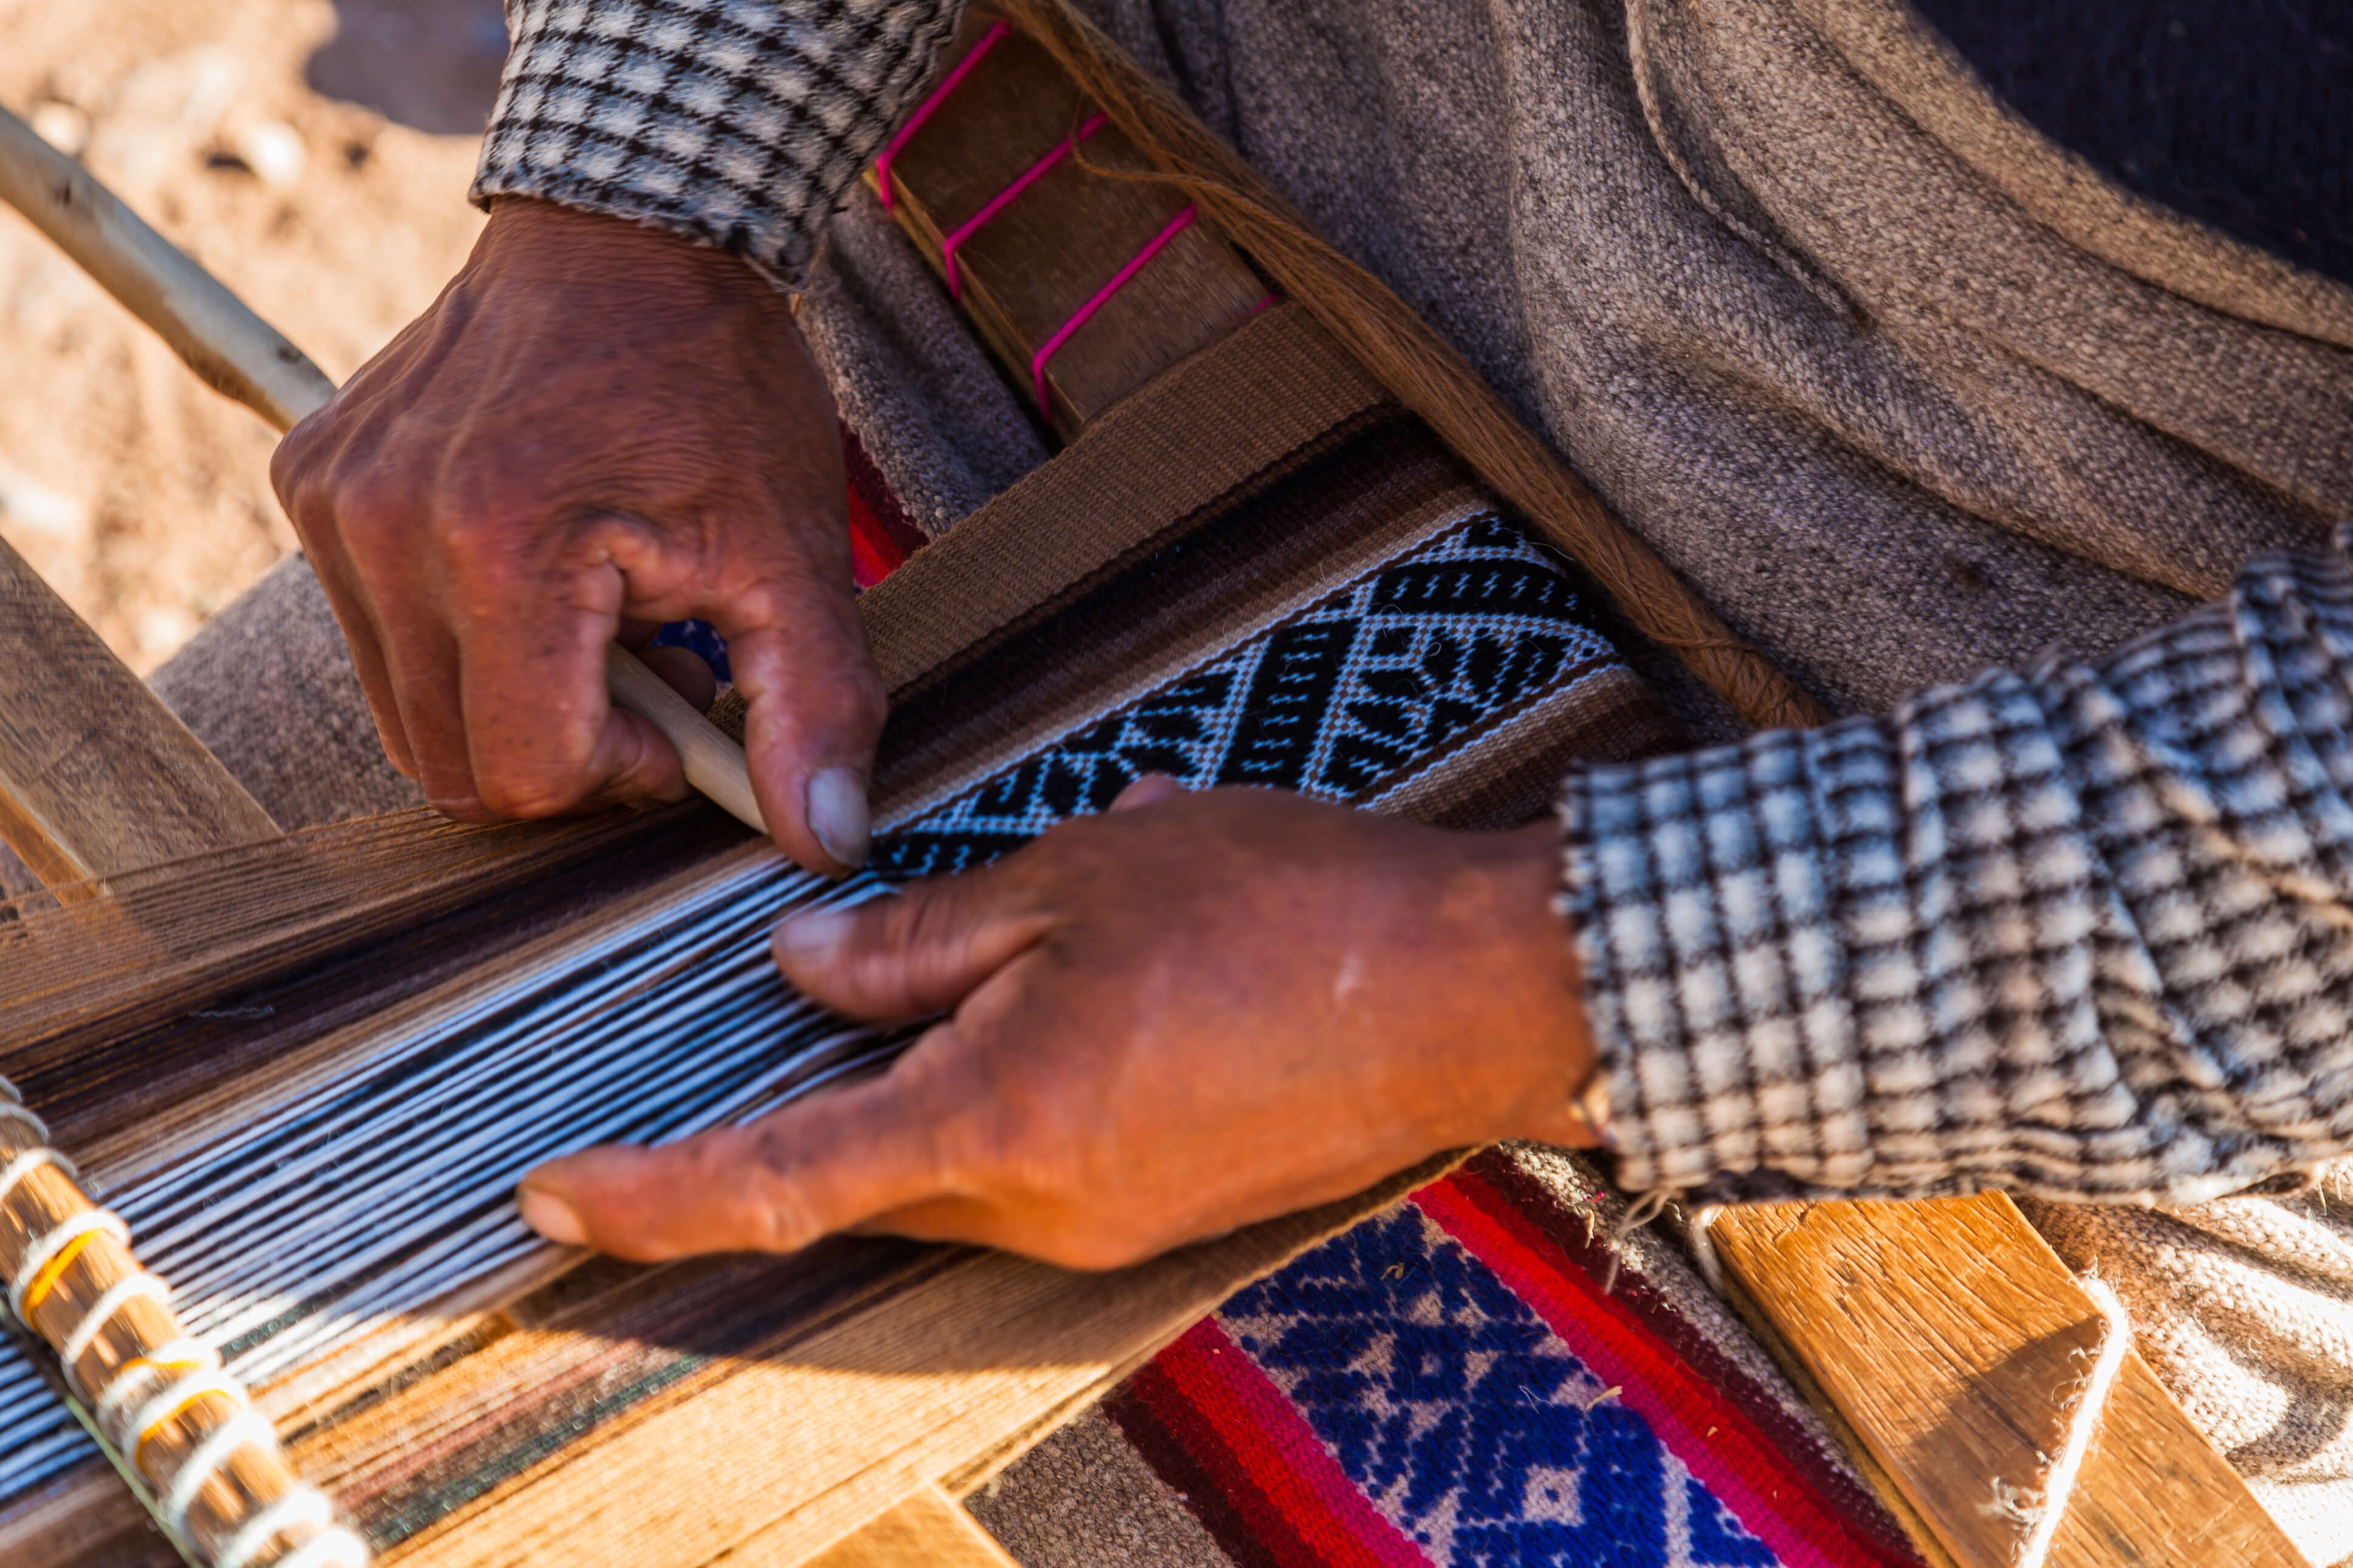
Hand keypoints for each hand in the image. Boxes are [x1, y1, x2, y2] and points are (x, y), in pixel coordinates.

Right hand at [271, 198, 881, 872]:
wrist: (628, 229)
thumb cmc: (719, 382)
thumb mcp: (795, 552)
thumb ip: (814, 706)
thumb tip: (824, 842)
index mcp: (501, 549)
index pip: (527, 774)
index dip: (622, 773)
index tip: (686, 707)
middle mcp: (387, 530)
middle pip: (456, 767)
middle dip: (567, 750)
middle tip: (656, 668)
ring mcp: (335, 506)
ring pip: (410, 719)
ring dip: (514, 701)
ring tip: (605, 617)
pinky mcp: (313, 486)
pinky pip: (379, 640)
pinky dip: (463, 642)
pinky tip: (543, 575)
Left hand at [516, 782, 1597, 1268]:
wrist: (1472, 992)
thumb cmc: (1283, 912)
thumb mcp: (1078, 877)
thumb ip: (921, 939)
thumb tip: (807, 968)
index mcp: (996, 1122)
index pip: (776, 1178)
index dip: (651, 1195)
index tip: (549, 1201)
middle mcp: (1040, 1208)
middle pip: (866, 1168)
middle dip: (816, 1098)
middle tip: (834, 990)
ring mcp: (1107, 1224)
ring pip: (955, 1153)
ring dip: (949, 1056)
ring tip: (1053, 922)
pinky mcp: (1161, 1208)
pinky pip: (1039, 1148)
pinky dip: (1021, 1066)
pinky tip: (1103, 964)